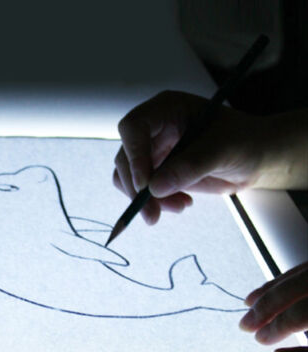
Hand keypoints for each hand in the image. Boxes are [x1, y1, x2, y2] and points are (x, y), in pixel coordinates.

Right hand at [113, 91, 266, 223]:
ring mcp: (153, 151)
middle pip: (126, 157)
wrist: (254, 158)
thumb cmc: (244, 141)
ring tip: (179, 206)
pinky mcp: (157, 172)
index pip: (134, 127)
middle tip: (153, 213)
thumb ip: (190, 165)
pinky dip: (155, 203)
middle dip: (137, 187)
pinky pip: (142, 190)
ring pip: (129, 177)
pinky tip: (181, 203)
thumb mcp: (223, 149)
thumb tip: (155, 187)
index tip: (145, 184)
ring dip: (146, 199)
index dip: (134, 155)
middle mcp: (154, 129)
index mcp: (166, 109)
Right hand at [240, 262, 307, 351]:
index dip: (276, 328)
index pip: (299, 315)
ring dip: (270, 290)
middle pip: (292, 290)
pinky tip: (271, 288)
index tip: (260, 338)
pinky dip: (284, 278)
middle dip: (264, 308)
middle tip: (245, 324)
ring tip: (249, 303)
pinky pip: (303, 267)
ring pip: (296, 274)